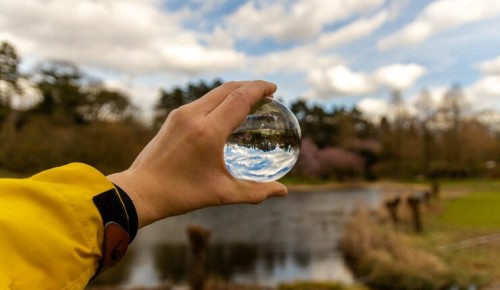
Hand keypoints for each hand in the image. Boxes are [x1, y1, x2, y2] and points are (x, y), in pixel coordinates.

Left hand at [107, 80, 287, 226]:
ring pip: (213, 93)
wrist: (140, 190)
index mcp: (208, 131)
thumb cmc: (181, 194)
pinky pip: (202, 101)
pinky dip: (219, 100)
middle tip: (266, 92)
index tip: (273, 88)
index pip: (239, 98)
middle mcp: (194, 115)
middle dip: (249, 85)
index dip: (259, 89)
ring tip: (249, 100)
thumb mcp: (222, 194)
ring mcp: (181, 114)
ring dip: (234, 91)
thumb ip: (255, 192)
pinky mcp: (173, 117)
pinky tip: (225, 113)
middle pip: (228, 88)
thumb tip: (283, 192)